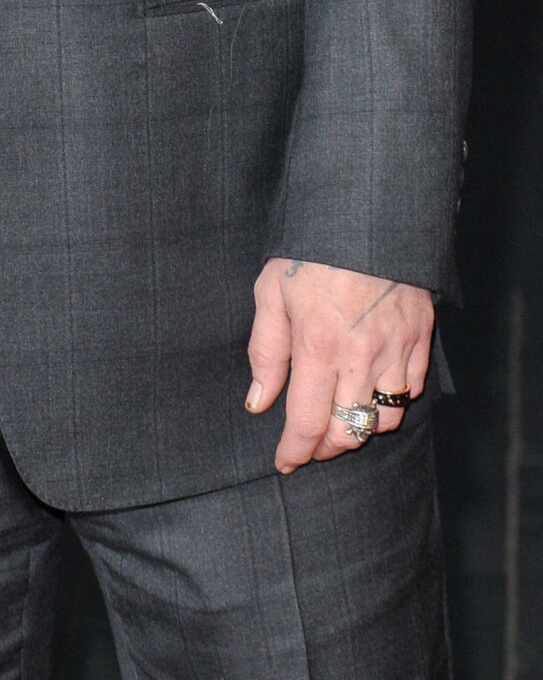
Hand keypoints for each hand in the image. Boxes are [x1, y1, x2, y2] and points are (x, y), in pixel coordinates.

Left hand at [247, 258, 433, 473]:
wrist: (364, 217)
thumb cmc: (309, 254)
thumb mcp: (271, 294)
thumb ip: (265, 352)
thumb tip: (258, 402)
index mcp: (318, 347)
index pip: (308, 422)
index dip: (295, 451)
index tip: (285, 462)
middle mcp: (361, 356)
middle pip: (350, 431)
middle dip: (326, 447)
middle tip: (309, 443)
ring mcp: (396, 348)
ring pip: (386, 418)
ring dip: (361, 428)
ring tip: (339, 418)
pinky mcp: (420, 337)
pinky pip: (411, 390)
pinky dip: (392, 401)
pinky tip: (371, 391)